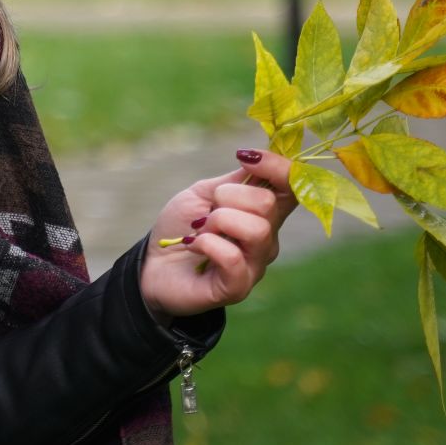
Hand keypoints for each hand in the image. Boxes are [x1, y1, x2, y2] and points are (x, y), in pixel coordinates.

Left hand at [138, 148, 297, 322]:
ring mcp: (254, 265)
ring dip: (217, 222)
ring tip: (199, 231)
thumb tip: (257, 157)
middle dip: (228, 197)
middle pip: (268, 203)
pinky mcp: (237, 287)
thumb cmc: (181, 227)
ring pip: (256, 229)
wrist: (152, 264)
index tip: (246, 158)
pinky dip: (207, 244)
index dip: (278, 167)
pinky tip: (193, 246)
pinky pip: (233, 258)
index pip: (292, 187)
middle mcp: (266, 239)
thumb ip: (234, 181)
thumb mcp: (204, 194)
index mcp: (262, 213)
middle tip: (206, 212)